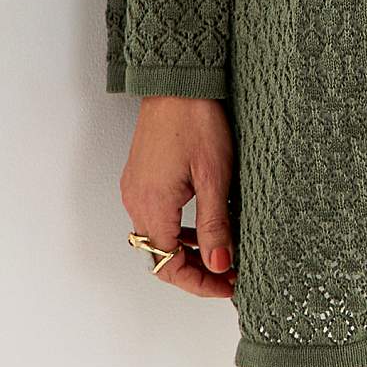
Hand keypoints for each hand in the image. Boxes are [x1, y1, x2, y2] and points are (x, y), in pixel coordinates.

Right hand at [120, 96, 237, 297]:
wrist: (177, 81)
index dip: (199, 282)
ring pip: (158, 237)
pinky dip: (179, 228)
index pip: (168, 266)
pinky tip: (204, 223)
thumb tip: (219, 265)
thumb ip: (215, 224)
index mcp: (152, 206)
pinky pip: (156, 216)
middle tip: (230, 272)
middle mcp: (136, 201)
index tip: (227, 284)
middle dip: (196, 270)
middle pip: (160, 256)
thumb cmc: (197, 120)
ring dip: (188, 250)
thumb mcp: (214, 175)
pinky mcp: (141, 177)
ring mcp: (136, 188)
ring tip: (223, 251)